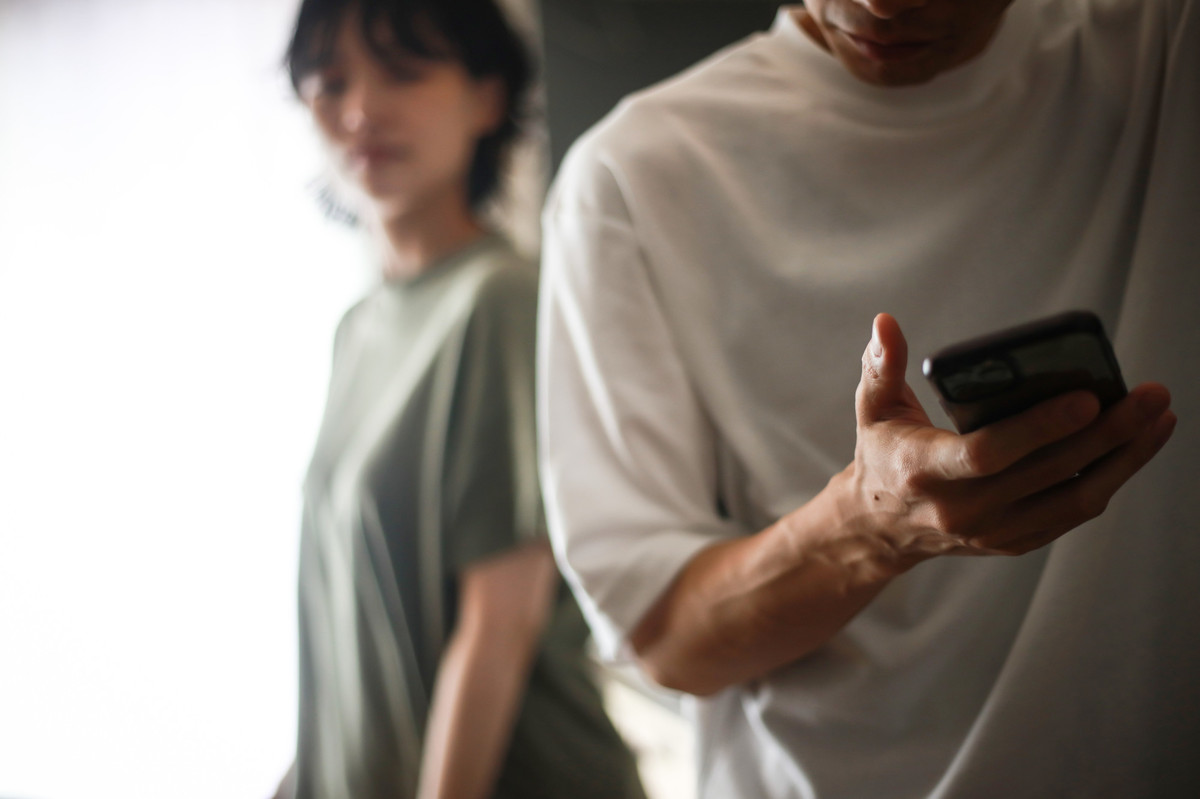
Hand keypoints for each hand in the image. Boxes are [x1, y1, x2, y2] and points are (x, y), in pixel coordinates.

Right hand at [847, 313, 1175, 563]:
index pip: (988, 453)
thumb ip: (881, 365)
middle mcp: (961, 510)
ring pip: (1075, 498)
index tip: (1088, 397)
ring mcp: (992, 532)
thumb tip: (887, 322)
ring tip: (1158, 419)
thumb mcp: (871, 408)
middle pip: (1049, 473)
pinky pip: (1074, 511)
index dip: (1040, 428)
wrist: (881, 526)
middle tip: (1149, 396)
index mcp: (924, 472)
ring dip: (1124, 459)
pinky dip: (1109, 478)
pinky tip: (1134, 446)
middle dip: (1108, 433)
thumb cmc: (884, 454)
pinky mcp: (1015, 542)